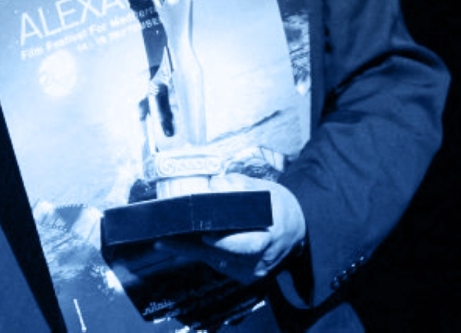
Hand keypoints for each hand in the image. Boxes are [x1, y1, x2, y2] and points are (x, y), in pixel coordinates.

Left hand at [155, 174, 305, 283]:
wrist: (297, 229)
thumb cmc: (277, 206)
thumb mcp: (265, 190)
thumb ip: (239, 186)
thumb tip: (215, 185)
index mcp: (271, 235)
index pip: (249, 244)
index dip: (226, 242)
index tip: (206, 236)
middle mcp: (262, 258)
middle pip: (225, 255)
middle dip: (194, 247)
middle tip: (166, 240)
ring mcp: (253, 270)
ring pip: (217, 261)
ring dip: (190, 250)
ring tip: (163, 240)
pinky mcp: (244, 275)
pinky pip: (218, 264)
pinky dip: (199, 253)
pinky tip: (176, 244)